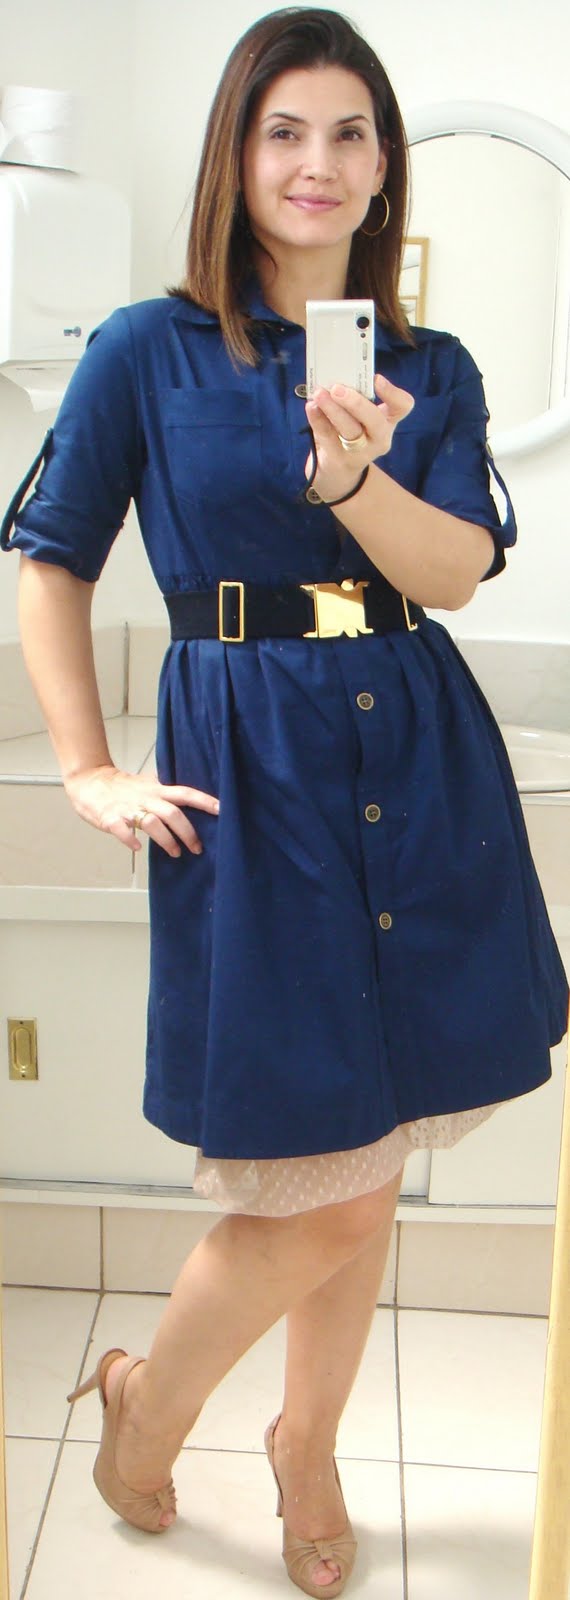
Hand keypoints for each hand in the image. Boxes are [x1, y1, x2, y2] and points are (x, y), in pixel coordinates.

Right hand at [64, 764, 219, 856]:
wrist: (89, 780)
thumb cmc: (122, 787)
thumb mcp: (147, 785)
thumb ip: (166, 793)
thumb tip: (192, 801)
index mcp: (156, 790)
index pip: (185, 793)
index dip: (204, 801)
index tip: (222, 810)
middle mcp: (146, 798)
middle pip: (172, 813)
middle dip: (188, 832)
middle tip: (198, 848)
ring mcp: (127, 808)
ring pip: (152, 823)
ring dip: (166, 840)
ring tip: (176, 853)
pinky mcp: (110, 817)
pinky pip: (121, 829)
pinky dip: (130, 839)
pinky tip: (138, 848)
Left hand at [305, 373, 414, 503]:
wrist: (338, 472)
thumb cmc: (352, 433)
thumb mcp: (359, 417)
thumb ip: (354, 398)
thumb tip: (335, 376)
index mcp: (388, 420)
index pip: (403, 406)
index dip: (393, 393)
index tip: (376, 378)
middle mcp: (379, 437)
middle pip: (375, 421)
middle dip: (357, 403)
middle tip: (337, 389)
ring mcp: (360, 452)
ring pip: (349, 430)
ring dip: (333, 410)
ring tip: (319, 394)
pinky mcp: (339, 459)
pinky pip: (327, 436)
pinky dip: (317, 419)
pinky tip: (311, 407)